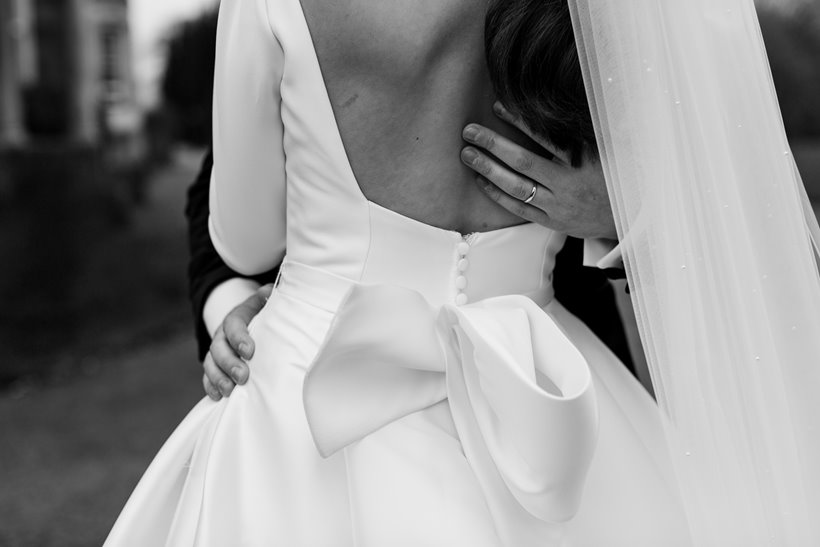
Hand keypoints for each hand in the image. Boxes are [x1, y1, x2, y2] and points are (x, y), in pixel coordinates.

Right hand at [202, 284, 272, 399]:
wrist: (248, 323)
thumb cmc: (262, 315)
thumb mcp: (265, 304)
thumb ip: (268, 298)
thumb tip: (271, 291)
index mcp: (236, 318)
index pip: (233, 325)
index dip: (239, 337)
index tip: (250, 351)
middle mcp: (222, 335)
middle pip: (219, 348)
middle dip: (229, 363)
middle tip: (243, 376)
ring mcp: (216, 351)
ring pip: (210, 364)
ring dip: (218, 378)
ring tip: (229, 391)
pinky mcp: (215, 366)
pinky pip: (207, 376)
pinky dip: (210, 386)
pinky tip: (218, 396)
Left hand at [460, 102, 616, 239]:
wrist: (629, 217)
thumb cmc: (617, 176)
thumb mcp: (610, 148)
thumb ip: (588, 128)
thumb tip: (576, 95)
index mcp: (583, 162)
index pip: (544, 138)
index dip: (519, 121)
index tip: (497, 107)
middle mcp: (568, 185)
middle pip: (523, 163)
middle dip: (493, 145)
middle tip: (469, 131)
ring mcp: (558, 206)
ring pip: (516, 187)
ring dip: (488, 169)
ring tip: (467, 154)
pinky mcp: (552, 222)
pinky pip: (519, 209)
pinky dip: (498, 194)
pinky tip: (481, 180)